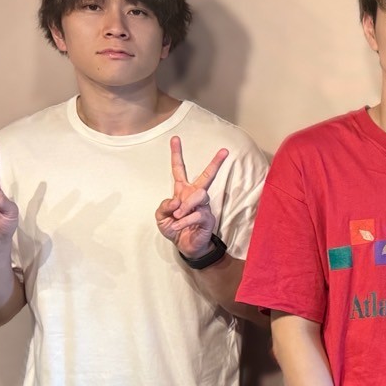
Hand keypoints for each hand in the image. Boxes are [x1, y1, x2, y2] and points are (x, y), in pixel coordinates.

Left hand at [155, 136, 229, 257]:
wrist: (185, 246)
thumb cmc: (174, 228)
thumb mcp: (161, 217)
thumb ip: (164, 207)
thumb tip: (176, 201)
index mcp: (182, 191)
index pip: (179, 170)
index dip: (177, 155)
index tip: (175, 139)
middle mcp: (194, 196)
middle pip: (206, 176)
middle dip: (215, 163)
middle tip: (224, 150)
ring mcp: (203, 206)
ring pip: (200, 195)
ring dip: (187, 204)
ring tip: (178, 215)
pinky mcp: (208, 218)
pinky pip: (198, 214)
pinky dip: (185, 220)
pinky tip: (179, 225)